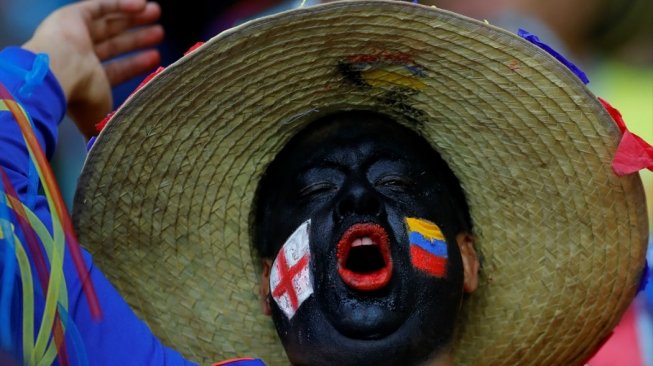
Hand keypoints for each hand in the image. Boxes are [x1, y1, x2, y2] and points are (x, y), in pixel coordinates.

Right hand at [23, 0, 162, 137]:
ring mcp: (75, 36)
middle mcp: (80, 58)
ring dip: (133, 19)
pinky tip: (143, 4)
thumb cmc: (81, 99)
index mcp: (87, 81)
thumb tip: (131, 150)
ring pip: (109, 24)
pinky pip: (100, 5)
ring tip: (157, 13)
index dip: (136, 64)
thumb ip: (116, 128)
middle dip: (137, 38)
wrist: (57, 76)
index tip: (157, 58)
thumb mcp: (105, 118)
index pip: (116, 69)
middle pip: (115, 44)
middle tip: (160, 33)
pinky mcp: (72, 17)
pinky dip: (122, 4)